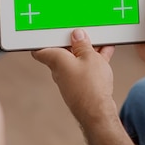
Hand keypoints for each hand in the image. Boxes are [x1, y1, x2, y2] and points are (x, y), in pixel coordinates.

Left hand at [32, 30, 133, 144]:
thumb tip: (77, 36)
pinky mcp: (80, 86)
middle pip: (62, 51)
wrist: (98, 112)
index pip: (39, 49)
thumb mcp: (90, 56)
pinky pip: (85, 68)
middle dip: (73, 41)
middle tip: (83, 32)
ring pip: (76, 59)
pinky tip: (105, 52)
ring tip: (99, 40)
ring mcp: (70, 79)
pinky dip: (93, 60)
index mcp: (56, 59)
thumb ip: (83, 44)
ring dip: (86, 50)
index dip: (42, 40)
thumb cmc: (90, 86)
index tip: (47, 32)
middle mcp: (59, 70)